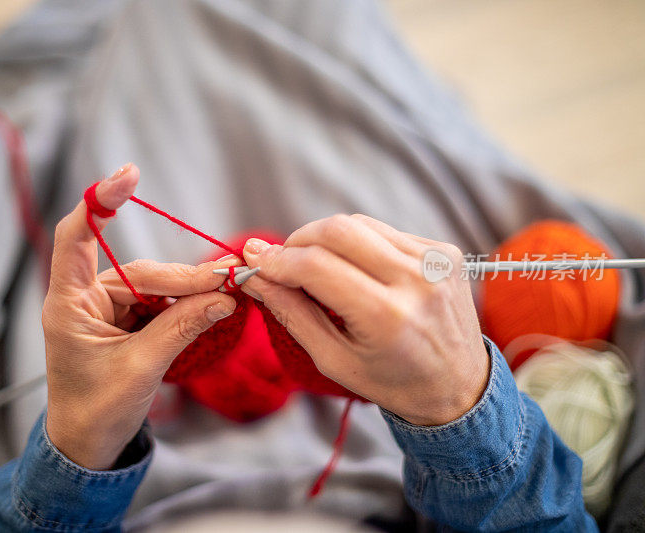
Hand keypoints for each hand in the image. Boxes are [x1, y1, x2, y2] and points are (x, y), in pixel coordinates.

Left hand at [42, 164, 238, 468]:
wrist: (88, 445)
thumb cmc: (98, 411)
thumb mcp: (142, 369)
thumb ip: (182, 328)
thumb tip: (225, 298)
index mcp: (69, 304)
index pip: (75, 237)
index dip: (98, 202)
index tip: (128, 175)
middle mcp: (85, 298)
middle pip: (139, 269)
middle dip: (185, 276)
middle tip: (230, 279)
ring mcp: (106, 308)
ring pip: (154, 285)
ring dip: (190, 289)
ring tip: (229, 292)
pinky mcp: (124, 319)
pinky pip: (159, 301)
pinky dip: (185, 304)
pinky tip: (212, 305)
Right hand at [241, 215, 488, 425]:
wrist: (459, 386)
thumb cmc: (392, 381)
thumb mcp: (333, 360)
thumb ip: (292, 314)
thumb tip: (256, 277)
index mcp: (387, 316)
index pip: (316, 266)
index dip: (278, 260)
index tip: (254, 260)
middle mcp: (415, 280)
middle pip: (337, 230)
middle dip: (297, 240)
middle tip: (281, 261)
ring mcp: (434, 261)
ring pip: (359, 224)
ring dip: (326, 239)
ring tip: (317, 267)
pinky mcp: (444, 250)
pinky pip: (384, 230)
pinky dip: (358, 244)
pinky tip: (356, 269)